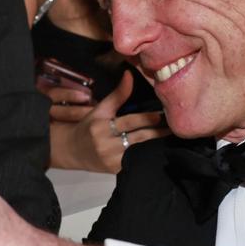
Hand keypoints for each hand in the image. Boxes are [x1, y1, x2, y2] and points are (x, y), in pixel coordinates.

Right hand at [50, 71, 165, 172]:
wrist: (71, 151)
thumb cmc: (88, 127)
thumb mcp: (100, 109)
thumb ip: (117, 94)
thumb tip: (130, 74)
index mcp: (101, 126)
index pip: (129, 121)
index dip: (147, 118)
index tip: (161, 115)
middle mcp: (106, 144)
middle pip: (138, 137)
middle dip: (157, 132)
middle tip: (172, 127)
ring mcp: (112, 160)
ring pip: (140, 151)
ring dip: (156, 144)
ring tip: (170, 138)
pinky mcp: (116, 171)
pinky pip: (136, 162)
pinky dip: (147, 156)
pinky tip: (158, 152)